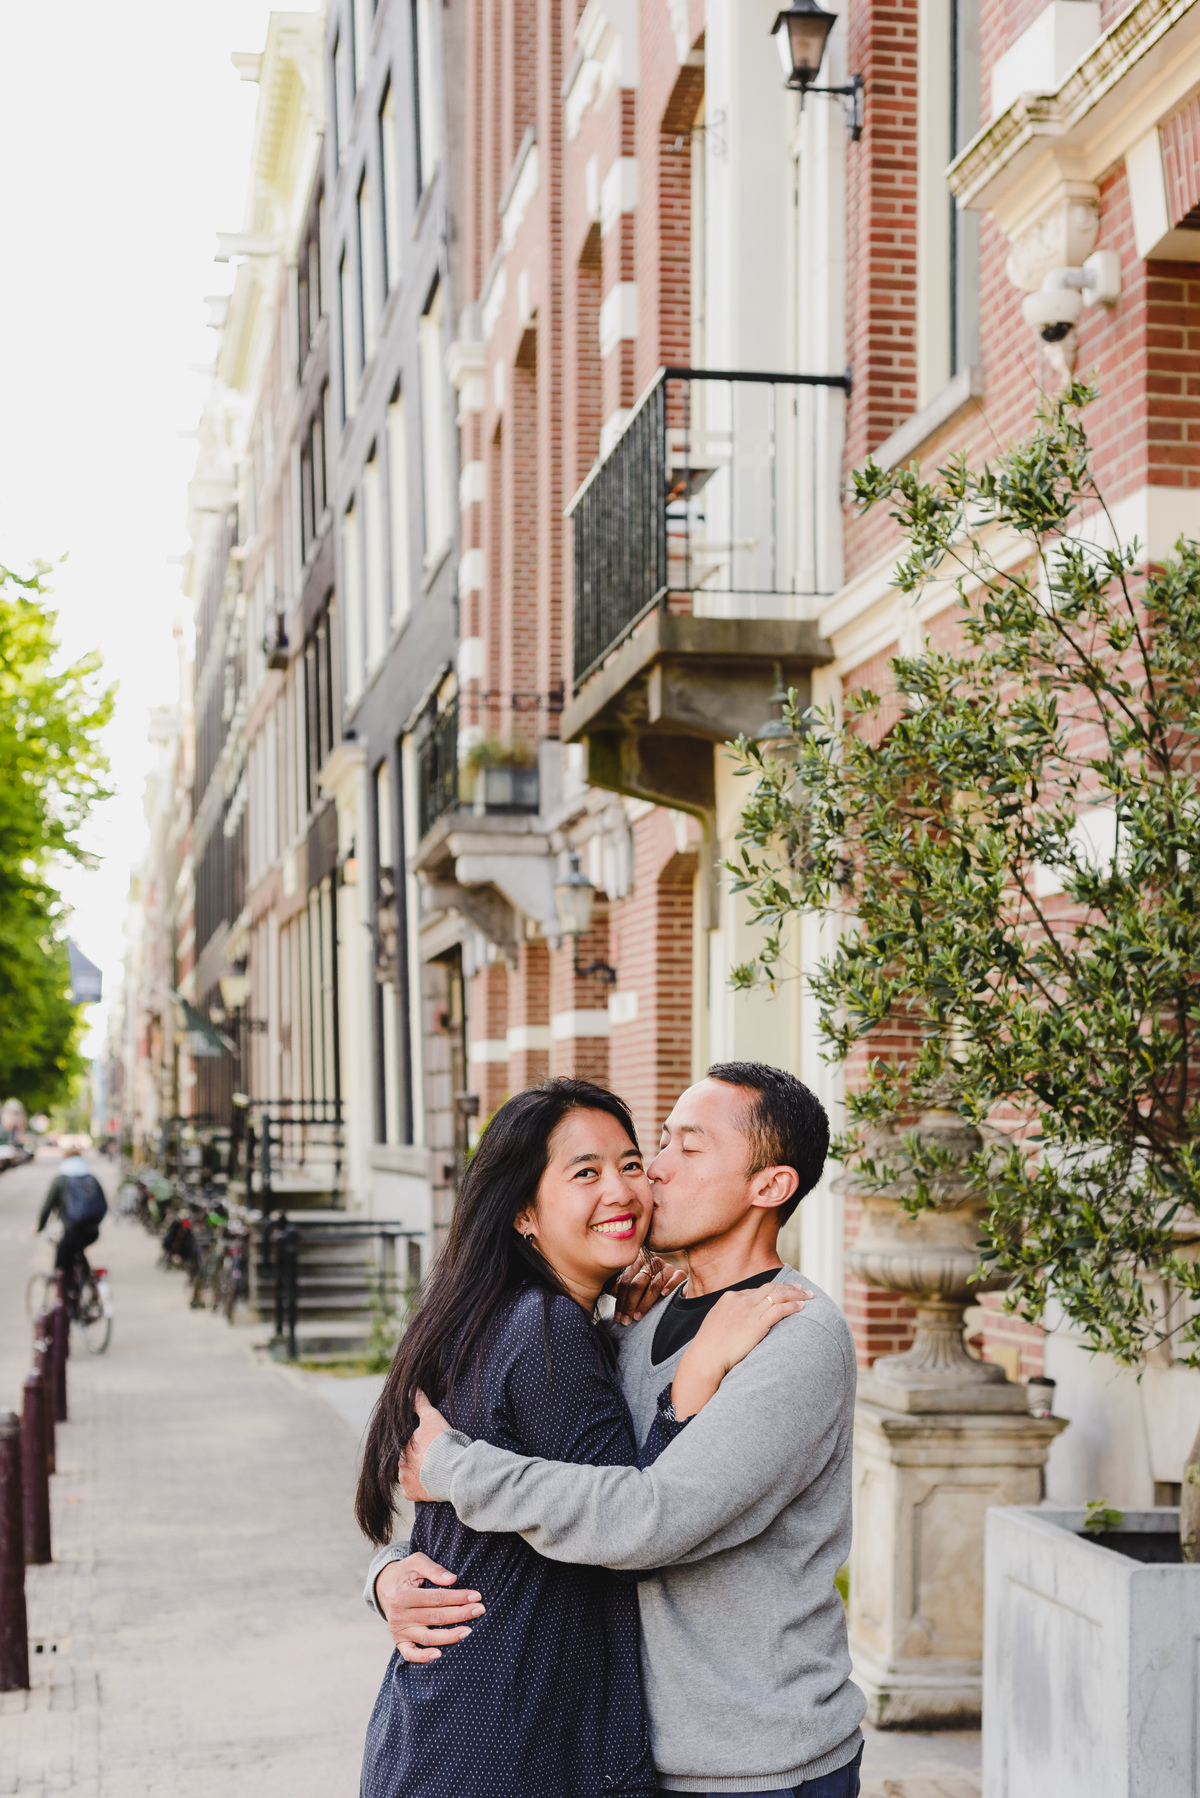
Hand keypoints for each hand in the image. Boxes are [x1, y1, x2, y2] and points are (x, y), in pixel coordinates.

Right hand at [376, 1552, 485, 1662]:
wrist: (383, 1586)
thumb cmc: (404, 1572)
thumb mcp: (416, 1562)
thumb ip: (433, 1569)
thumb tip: (453, 1579)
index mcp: (403, 1595)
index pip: (436, 1598)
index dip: (458, 1597)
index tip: (476, 1596)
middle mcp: (399, 1615)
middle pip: (435, 1617)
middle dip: (460, 1614)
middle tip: (480, 1610)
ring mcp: (399, 1630)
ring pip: (427, 1637)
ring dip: (450, 1637)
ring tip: (469, 1632)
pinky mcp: (399, 1641)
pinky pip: (410, 1654)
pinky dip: (423, 1657)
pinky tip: (440, 1655)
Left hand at [398, 1390, 450, 1501]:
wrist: (451, 1470)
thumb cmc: (441, 1442)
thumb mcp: (431, 1418)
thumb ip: (420, 1403)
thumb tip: (411, 1388)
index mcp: (401, 1447)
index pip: (405, 1444)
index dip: (417, 1443)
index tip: (428, 1444)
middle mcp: (399, 1464)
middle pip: (404, 1460)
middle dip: (414, 1459)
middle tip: (430, 1457)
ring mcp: (405, 1480)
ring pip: (406, 1475)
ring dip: (415, 1473)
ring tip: (430, 1471)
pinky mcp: (412, 1494)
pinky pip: (411, 1492)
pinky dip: (417, 1488)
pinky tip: (426, 1484)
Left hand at [612, 1248, 686, 1323]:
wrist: (667, 1283)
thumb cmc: (645, 1288)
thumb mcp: (631, 1286)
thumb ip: (620, 1287)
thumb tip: (611, 1290)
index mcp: (636, 1262)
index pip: (625, 1282)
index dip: (620, 1301)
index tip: (617, 1317)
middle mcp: (651, 1262)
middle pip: (638, 1284)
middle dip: (630, 1304)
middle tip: (626, 1320)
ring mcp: (666, 1267)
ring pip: (654, 1285)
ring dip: (645, 1303)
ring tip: (638, 1316)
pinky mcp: (679, 1273)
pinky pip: (677, 1277)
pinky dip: (670, 1285)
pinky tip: (664, 1294)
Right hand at [671, 1283, 813, 1419]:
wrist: (705, 1358)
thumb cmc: (709, 1348)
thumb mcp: (716, 1324)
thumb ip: (729, 1318)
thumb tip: (739, 1323)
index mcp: (729, 1298)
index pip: (757, 1290)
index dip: (773, 1290)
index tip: (784, 1291)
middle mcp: (740, 1300)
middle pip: (770, 1288)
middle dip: (788, 1288)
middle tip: (801, 1289)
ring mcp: (749, 1310)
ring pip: (778, 1296)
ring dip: (795, 1295)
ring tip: (808, 1297)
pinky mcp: (756, 1323)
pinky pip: (779, 1310)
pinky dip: (792, 1306)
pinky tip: (801, 1307)